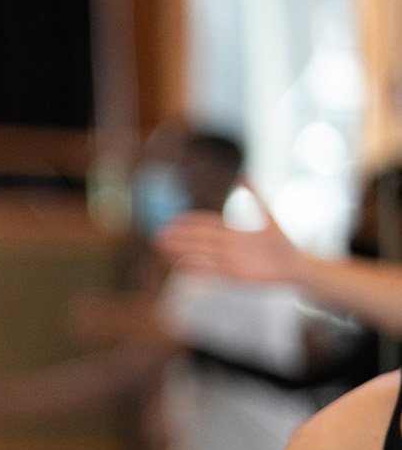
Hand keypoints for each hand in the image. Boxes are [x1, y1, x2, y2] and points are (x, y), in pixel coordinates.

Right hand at [158, 205, 299, 285]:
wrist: (292, 264)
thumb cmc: (280, 242)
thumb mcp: (267, 216)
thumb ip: (253, 196)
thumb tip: (242, 174)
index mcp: (231, 231)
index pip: (205, 224)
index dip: (188, 222)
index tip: (171, 220)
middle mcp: (226, 245)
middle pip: (198, 239)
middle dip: (178, 237)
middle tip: (158, 235)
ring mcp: (228, 260)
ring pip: (199, 254)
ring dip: (180, 251)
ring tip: (162, 248)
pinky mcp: (231, 275)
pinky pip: (209, 271)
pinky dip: (194, 268)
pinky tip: (179, 265)